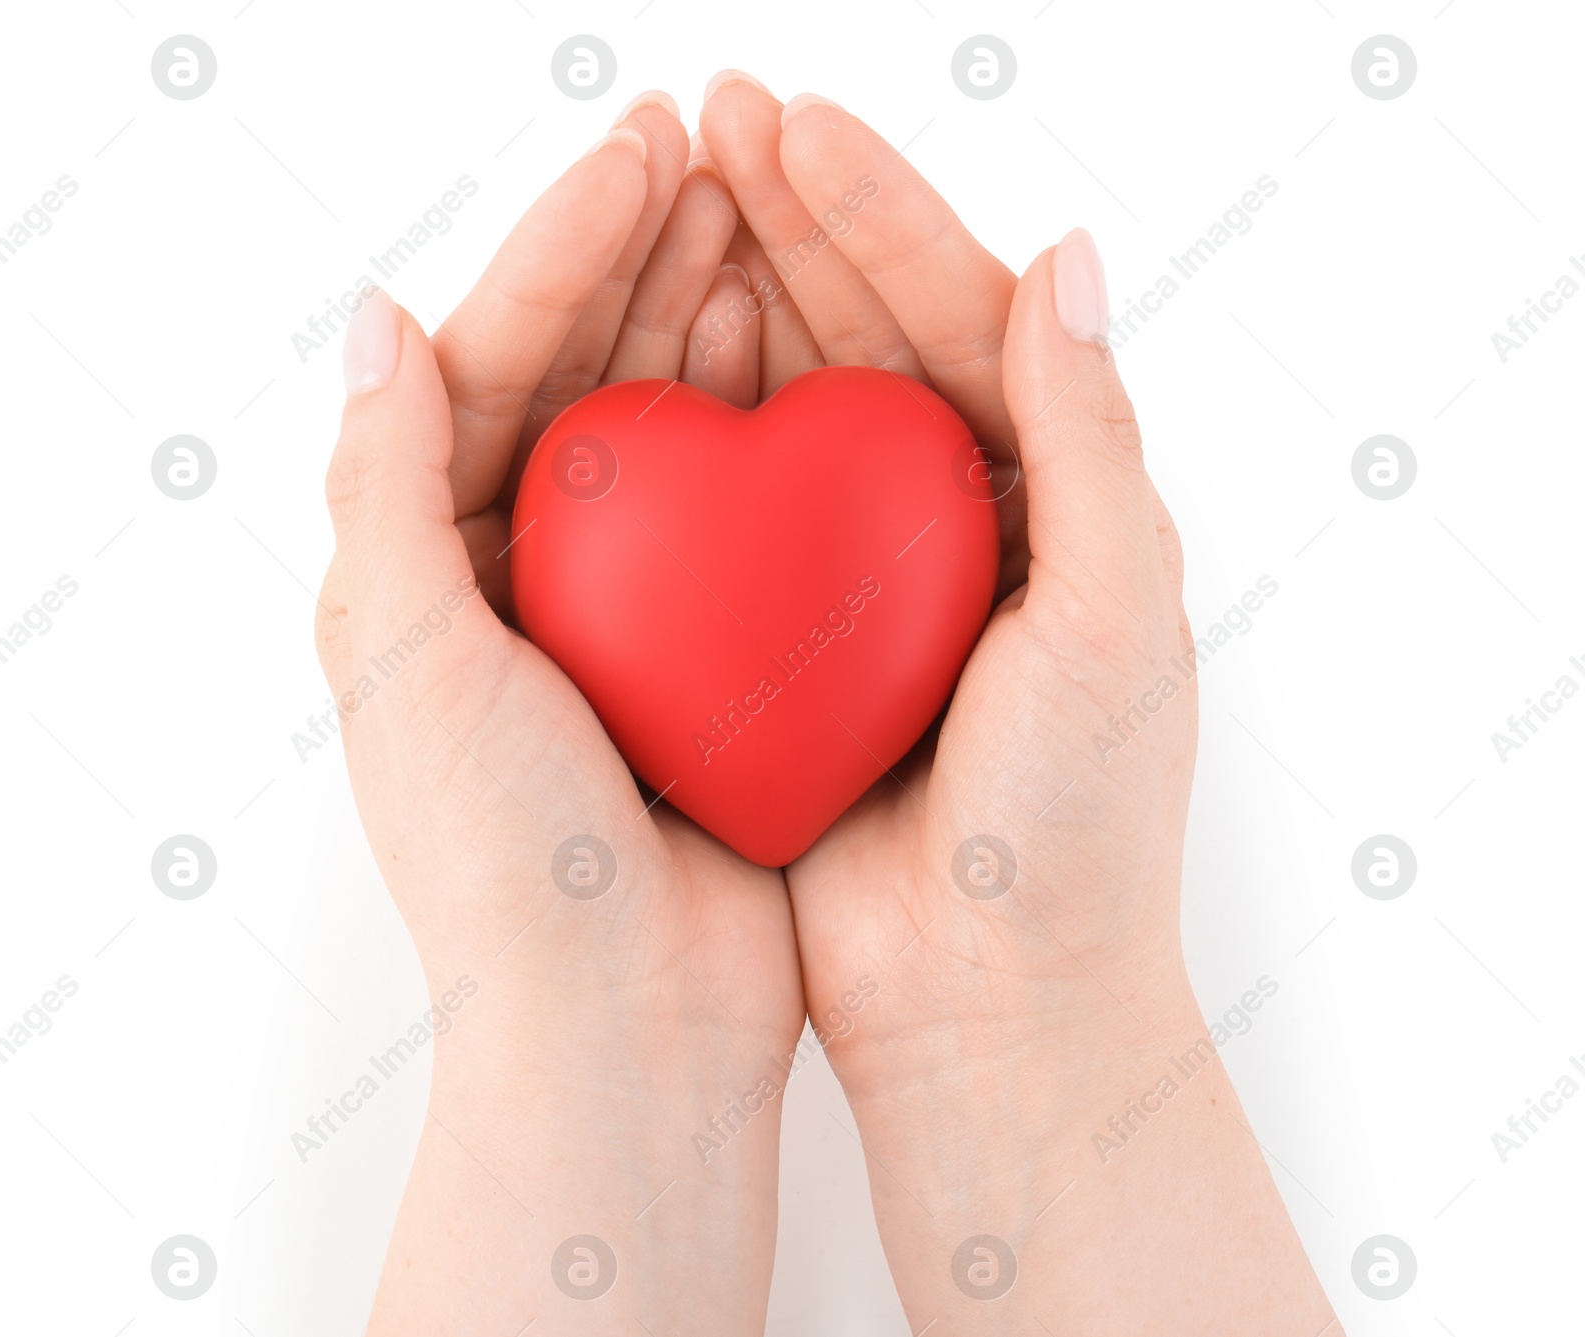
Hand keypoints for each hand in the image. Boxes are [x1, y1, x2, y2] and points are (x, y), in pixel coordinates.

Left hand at [316, 95, 803, 1335]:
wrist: (627, 1024)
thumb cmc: (504, 866)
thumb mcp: (404, 660)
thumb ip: (383, 484)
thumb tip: (376, 316)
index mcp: (427, 568)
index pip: (490, 366)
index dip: (562, 251)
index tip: (642, 158)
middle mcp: (521, 578)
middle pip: (583, 377)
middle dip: (642, 259)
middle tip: (714, 150)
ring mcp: (628, 614)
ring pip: (668, 430)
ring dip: (706, 319)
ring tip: (758, 220)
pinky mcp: (711, 656)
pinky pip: (740, 512)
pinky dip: (762, 429)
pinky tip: (797, 361)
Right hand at [701, 79, 1335, 1331]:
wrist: (988, 1000)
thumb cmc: (1077, 823)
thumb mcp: (1112, 614)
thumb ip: (1090, 435)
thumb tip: (1069, 250)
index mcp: (1046, 492)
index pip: (960, 313)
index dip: (877, 212)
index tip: (790, 123)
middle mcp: (949, 519)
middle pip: (864, 335)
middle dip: (791, 222)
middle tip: (707, 118)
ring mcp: (851, 579)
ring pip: (783, 408)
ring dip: (729, 300)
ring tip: (660, 198)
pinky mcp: (779, 645)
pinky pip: (723, 517)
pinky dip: (684, 439)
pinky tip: (634, 368)